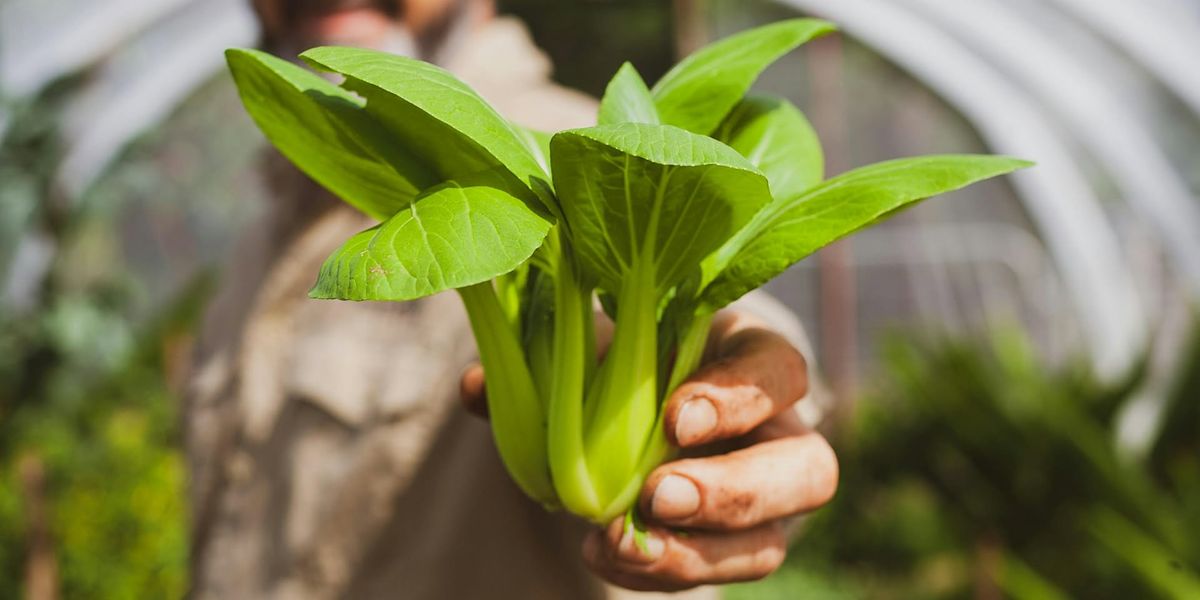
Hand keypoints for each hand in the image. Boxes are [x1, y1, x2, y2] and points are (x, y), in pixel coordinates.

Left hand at [459, 311, 837, 591]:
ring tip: (618, 544)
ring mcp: (765, 498)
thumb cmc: (633, 352)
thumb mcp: (602, 337)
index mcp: (754, 357)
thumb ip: (547, 358)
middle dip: (733, 492)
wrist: (649, 402)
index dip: (740, 398)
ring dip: (696, 555)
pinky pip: (715, 573)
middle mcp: (780, 431)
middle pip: (808, 471)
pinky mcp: (735, 545)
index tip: (677, 417)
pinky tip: (604, 555)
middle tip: (657, 497)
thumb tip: (475, 390)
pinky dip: (657, 571)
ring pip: (770, 542)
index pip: (781, 370)